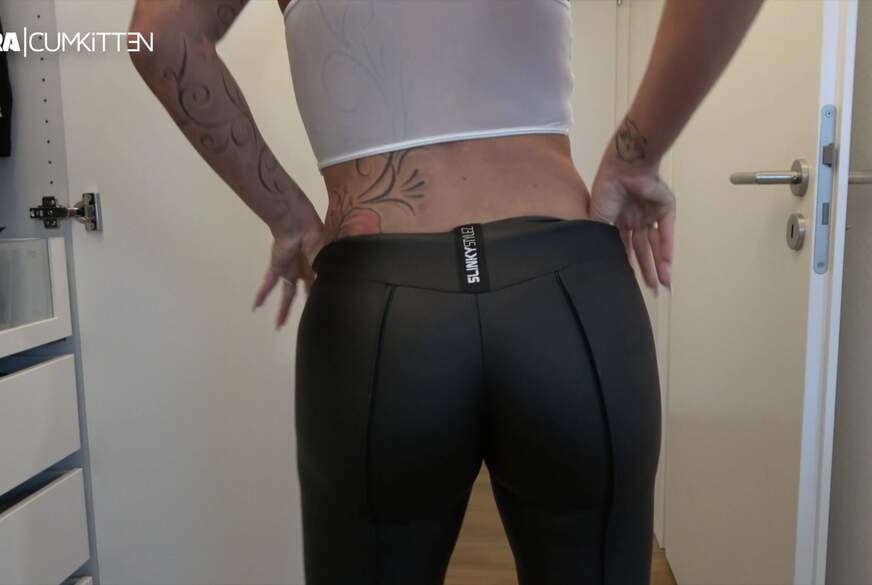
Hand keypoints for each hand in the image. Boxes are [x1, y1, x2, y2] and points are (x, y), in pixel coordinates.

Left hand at [252, 208, 324, 329]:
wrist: (299, 222)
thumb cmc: (315, 236)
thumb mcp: (326, 256)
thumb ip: (325, 273)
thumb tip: (328, 290)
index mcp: (317, 264)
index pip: (319, 284)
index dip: (319, 295)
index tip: (322, 307)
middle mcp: (304, 269)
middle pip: (304, 292)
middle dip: (305, 305)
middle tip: (305, 320)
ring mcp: (289, 269)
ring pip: (287, 294)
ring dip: (283, 309)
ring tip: (279, 324)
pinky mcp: (277, 267)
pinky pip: (269, 283)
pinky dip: (262, 294)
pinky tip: (256, 307)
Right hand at [588, 154, 675, 292]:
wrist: (623, 166)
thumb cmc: (606, 189)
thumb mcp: (596, 217)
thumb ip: (600, 237)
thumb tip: (598, 259)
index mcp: (619, 221)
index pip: (626, 249)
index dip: (628, 266)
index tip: (630, 284)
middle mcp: (636, 220)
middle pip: (643, 251)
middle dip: (647, 271)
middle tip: (653, 291)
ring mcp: (651, 215)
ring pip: (656, 245)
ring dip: (659, 264)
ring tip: (663, 284)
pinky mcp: (665, 209)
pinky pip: (667, 231)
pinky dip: (667, 247)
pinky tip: (667, 263)